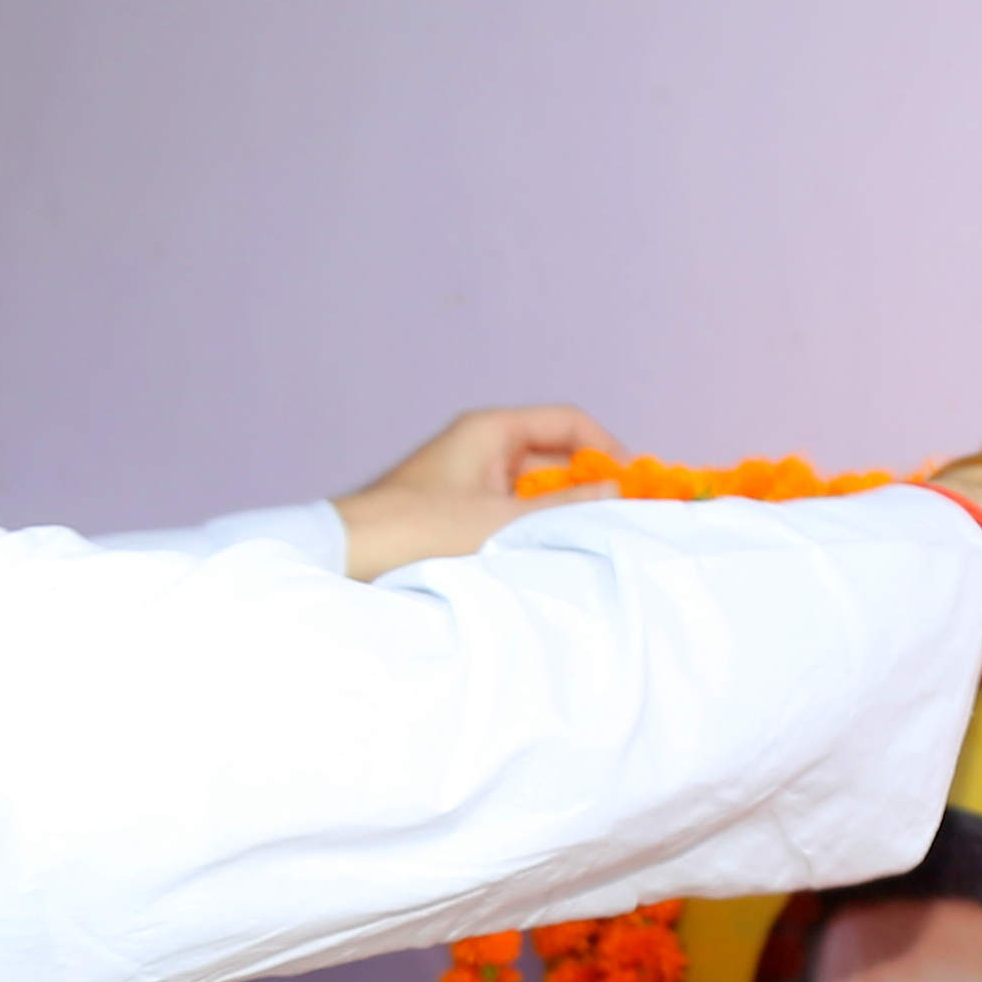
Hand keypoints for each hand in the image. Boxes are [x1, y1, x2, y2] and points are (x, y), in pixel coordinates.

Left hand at [331, 404, 619, 581]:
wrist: (349, 558)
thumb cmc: (418, 531)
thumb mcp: (503, 522)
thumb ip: (565, 507)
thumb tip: (617, 493)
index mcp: (490, 429)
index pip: (569, 422)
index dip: (607, 449)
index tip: (632, 483)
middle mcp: (479, 446)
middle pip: (553, 455)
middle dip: (587, 483)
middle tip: (619, 516)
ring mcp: (466, 478)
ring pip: (531, 487)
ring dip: (559, 509)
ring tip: (586, 538)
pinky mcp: (454, 509)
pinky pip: (507, 510)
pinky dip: (531, 525)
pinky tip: (545, 552)